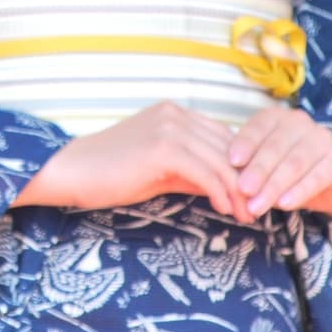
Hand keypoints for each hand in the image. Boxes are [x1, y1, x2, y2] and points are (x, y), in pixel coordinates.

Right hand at [13, 101, 251, 218]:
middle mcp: (175, 114)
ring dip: (239, 192)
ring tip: (247, 217)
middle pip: (228, 148)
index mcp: (174, 114)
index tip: (252, 195)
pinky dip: (220, 193)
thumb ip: (193, 171)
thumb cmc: (111, 173)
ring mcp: (169, 127)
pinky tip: (225, 210)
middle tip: (257, 211)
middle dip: (246, 181)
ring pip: (221, 161)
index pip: (223, 138)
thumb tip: (227, 189)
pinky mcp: (163, 147)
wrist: (73, 170)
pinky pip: (205, 173)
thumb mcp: (160, 169)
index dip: (241, 167)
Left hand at [228, 105, 331, 221]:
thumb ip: (249, 165)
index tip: (232, 162)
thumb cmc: (288, 168)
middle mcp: (300, 123)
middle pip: (275, 147)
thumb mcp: (266, 163)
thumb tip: (226, 180)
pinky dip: (298, 192)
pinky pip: (316, 177)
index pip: (259, 127)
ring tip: (258, 205)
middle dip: (257, 171)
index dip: (245, 143)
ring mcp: (322, 140)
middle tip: (243, 190)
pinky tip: (284, 205)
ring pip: (294, 163)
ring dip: (274, 186)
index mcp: (277, 117)